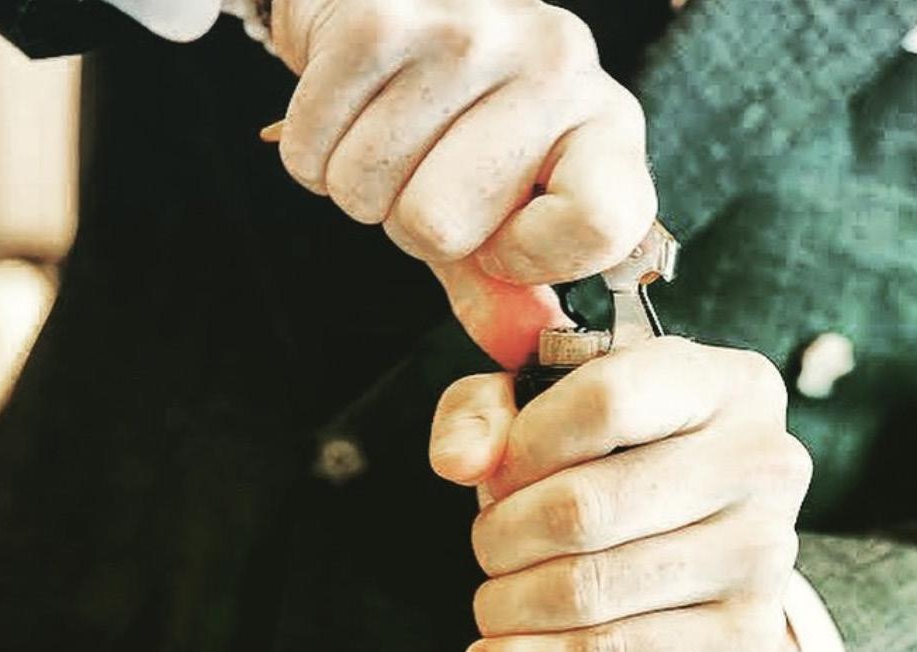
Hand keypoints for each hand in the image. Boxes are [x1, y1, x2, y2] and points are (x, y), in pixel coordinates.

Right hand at [269, 0, 656, 367]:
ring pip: (366, 190)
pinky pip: (310, 153)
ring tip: (391, 133)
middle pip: (441, 227)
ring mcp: (467, 32)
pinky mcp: (378, 18)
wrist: (409, 4)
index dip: (530, 260)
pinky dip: (313, 154)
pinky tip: (350, 109)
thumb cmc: (466, 120)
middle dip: (412, 223)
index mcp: (606, 121)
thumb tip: (517, 352)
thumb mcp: (507, 204)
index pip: (602, 223)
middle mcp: (554, 65)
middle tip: (427, 172)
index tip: (500, 245)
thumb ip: (508, 286)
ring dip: (360, 186)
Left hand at [429, 336, 810, 651]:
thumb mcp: (549, 413)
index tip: (496, 475)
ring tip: (494, 601)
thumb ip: (488, 410)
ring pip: (589, 588)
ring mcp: (763, 556)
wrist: (712, 573)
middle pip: (585, 506)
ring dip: (509, 603)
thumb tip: (459, 460)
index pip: (607, 398)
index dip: (525, 445)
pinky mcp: (744, 640)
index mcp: (724, 385)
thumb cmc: (623, 473)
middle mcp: (762, 463)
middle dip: (503, 536)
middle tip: (490, 548)